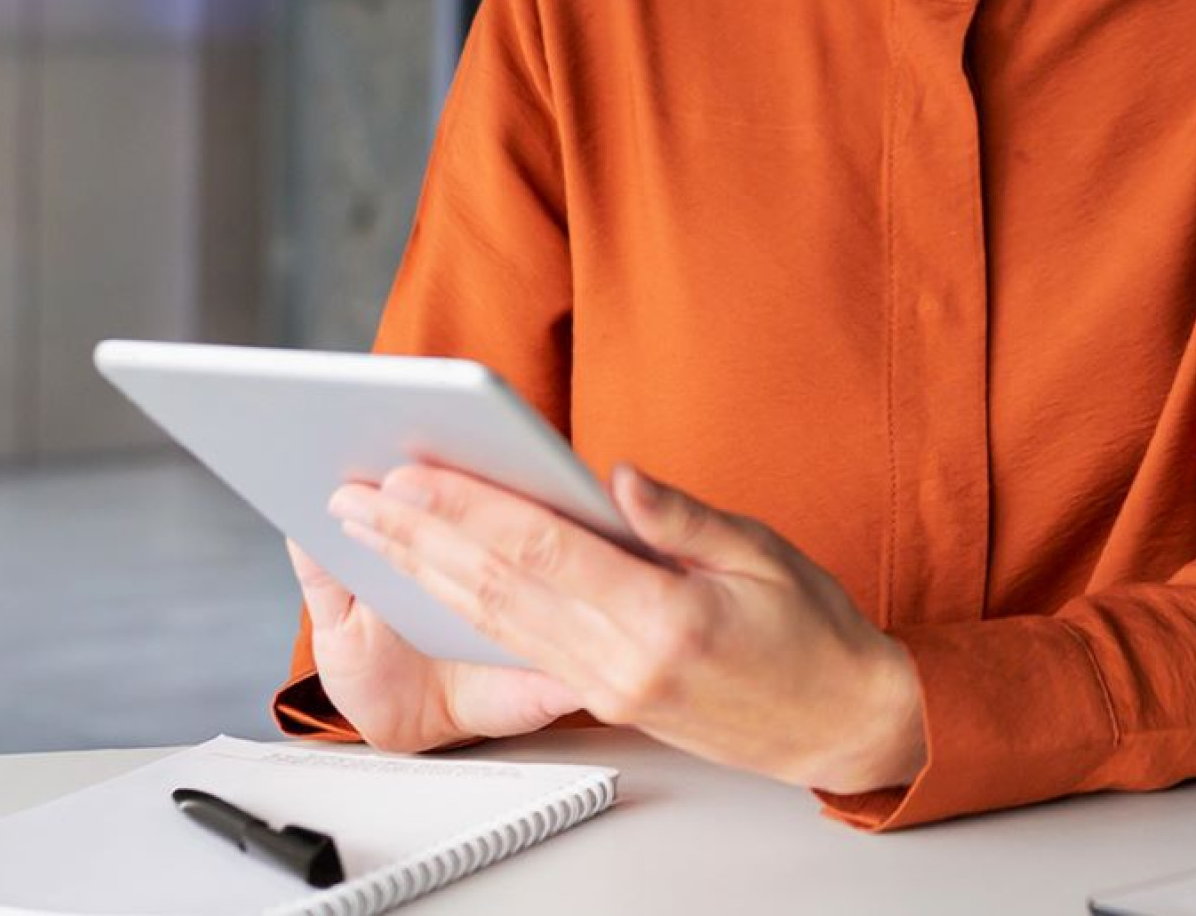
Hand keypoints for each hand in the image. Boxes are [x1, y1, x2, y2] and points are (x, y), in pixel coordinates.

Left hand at [326, 463, 926, 793]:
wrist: (839, 723)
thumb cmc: (812, 630)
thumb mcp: (762, 553)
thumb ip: (682, 517)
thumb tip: (613, 477)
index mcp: (662, 618)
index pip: (542, 552)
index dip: (468, 509)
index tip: (413, 473)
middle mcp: (621, 663)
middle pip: (499, 590)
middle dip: (418, 539)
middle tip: (356, 496)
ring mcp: (608, 689)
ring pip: (496, 623)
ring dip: (424, 575)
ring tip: (370, 533)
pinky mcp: (604, 699)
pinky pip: (521, 650)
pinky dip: (466, 611)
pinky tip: (430, 583)